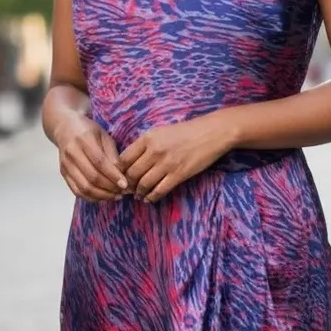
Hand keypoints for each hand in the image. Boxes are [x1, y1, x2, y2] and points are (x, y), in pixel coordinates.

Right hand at [55, 113, 127, 201]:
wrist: (65, 128)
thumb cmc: (89, 131)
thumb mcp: (104, 136)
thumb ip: (112, 154)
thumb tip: (122, 174)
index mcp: (84, 140)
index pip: (100, 162)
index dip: (113, 175)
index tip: (125, 184)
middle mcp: (72, 153)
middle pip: (92, 177)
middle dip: (110, 188)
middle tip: (123, 191)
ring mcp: (66, 165)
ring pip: (84, 187)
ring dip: (102, 195)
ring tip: (116, 195)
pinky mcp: (63, 173)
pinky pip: (77, 191)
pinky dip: (91, 198)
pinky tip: (104, 196)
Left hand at [119, 114, 234, 202]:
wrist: (212, 132)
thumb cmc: (187, 131)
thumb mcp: (162, 131)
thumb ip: (146, 144)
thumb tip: (131, 161)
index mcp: (148, 138)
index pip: (124, 158)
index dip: (119, 171)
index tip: (120, 177)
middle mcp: (155, 150)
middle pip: (132, 174)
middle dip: (127, 185)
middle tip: (127, 190)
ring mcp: (167, 163)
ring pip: (144, 184)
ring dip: (139, 193)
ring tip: (138, 195)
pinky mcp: (179, 174)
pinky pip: (160, 190)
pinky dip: (152, 197)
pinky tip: (150, 198)